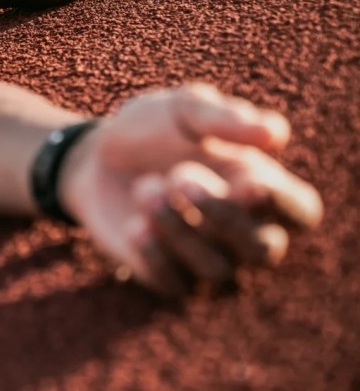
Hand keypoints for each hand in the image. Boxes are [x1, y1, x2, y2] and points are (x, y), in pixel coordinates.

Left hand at [59, 84, 322, 296]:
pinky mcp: (171, 279)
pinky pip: (177, 286)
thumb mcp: (182, 109)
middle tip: (178, 175)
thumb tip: (274, 133)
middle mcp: (246, 233)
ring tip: (144, 188)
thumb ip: (223, 117)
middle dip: (222, 215)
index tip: (246, 181)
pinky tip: (135, 227)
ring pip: (217, 269)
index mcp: (263, 189)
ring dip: (179, 228)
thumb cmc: (153, 130)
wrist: (96, 158)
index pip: (300, 213)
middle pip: (263, 249)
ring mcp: (211, 262)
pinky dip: (156, 257)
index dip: (280, 204)